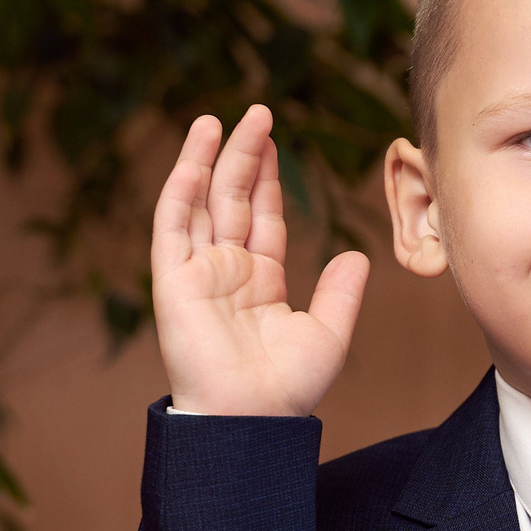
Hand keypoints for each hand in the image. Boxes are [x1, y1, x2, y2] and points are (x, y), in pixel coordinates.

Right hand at [151, 104, 368, 416]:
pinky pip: (174, 223)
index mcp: (260, 283)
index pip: (264, 219)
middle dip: (245, 157)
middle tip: (259, 113)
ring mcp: (198, 273)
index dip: (268, 181)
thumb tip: (356, 256)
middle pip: (233, 200)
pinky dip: (182, 184)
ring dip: (211, 159)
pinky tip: (196, 151)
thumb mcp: (329, 333)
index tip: (275, 143)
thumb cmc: (287, 388)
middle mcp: (226, 272)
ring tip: (223, 118)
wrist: (253, 417)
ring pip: (202, 203)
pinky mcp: (174, 279)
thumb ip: (341, 292)